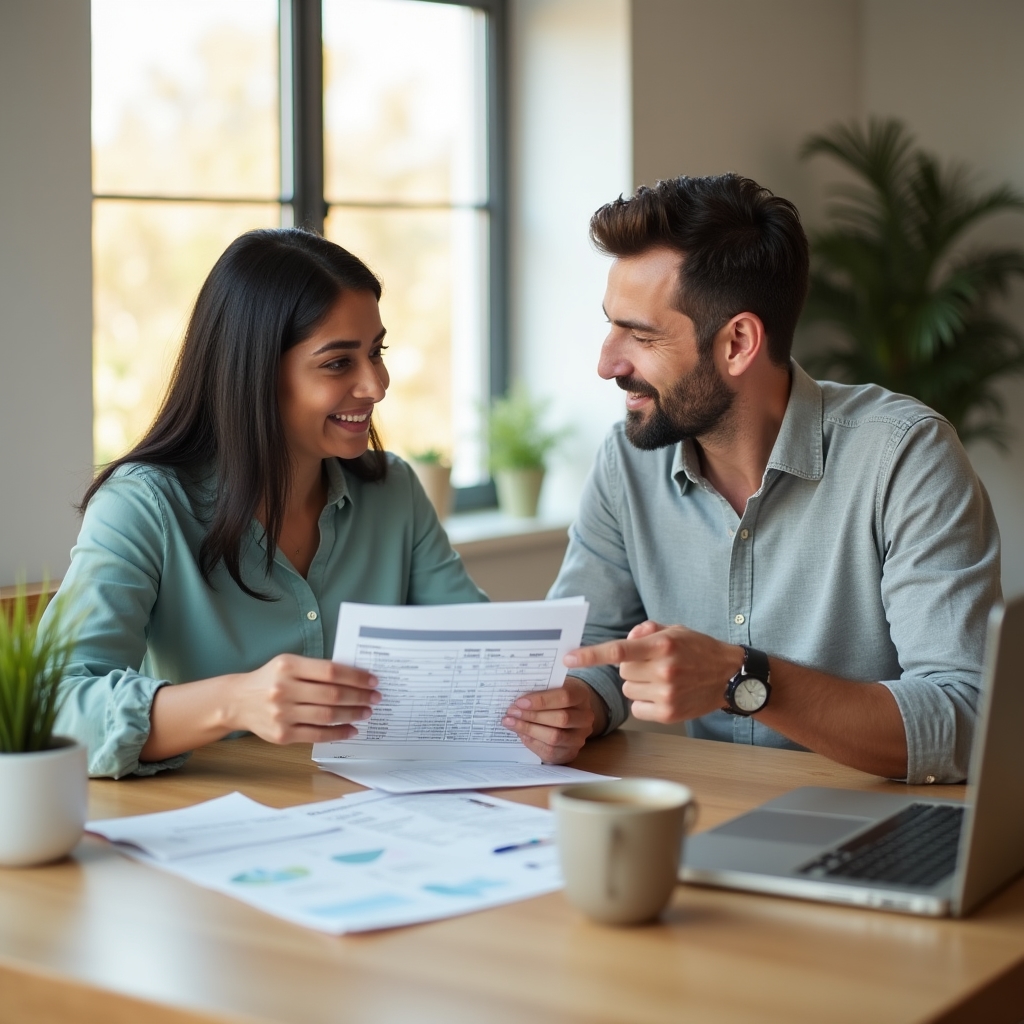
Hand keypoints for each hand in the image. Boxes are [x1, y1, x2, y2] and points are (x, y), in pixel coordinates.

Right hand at [227, 654, 379, 744]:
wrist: (237, 701)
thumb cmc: (270, 679)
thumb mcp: (288, 664)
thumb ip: (316, 670)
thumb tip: (354, 678)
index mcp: (288, 667)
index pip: (331, 671)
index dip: (355, 677)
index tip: (372, 681)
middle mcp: (284, 690)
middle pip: (332, 695)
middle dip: (359, 697)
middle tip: (375, 698)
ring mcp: (282, 714)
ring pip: (327, 716)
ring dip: (352, 715)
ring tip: (366, 712)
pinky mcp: (282, 735)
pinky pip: (317, 735)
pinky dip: (338, 733)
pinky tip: (351, 729)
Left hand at [501, 676, 606, 762]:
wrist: (569, 713)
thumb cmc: (555, 697)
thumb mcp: (551, 687)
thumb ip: (539, 690)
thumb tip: (516, 700)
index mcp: (582, 696)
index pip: (565, 697)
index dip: (542, 700)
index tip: (520, 702)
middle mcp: (585, 718)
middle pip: (561, 719)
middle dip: (532, 716)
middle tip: (511, 712)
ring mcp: (580, 738)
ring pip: (555, 737)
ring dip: (529, 730)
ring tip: (511, 723)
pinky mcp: (570, 753)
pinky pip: (550, 752)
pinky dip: (532, 742)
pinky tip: (521, 734)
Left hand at [564, 621, 742, 723]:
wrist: (730, 676)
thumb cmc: (699, 649)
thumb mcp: (674, 630)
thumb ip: (645, 631)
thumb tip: (625, 641)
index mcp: (662, 646)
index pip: (618, 650)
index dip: (591, 655)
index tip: (569, 658)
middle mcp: (664, 670)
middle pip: (622, 671)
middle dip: (631, 667)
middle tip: (653, 664)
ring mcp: (667, 694)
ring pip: (628, 690)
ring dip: (638, 684)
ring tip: (662, 679)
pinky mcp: (669, 714)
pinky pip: (637, 709)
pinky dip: (644, 702)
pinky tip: (664, 695)